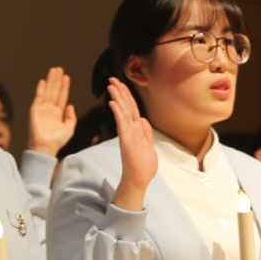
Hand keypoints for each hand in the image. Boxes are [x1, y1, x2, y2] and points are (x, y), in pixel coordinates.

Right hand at [26, 67, 76, 155]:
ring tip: (53, 70)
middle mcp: (49, 109)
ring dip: (50, 81)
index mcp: (57, 113)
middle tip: (59, 69)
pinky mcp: (34, 110)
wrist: (46, 147)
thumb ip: (71, 117)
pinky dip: (40, 89)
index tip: (67, 77)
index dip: (64, 86)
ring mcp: (42, 109)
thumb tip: (71, 106)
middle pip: (54, 91)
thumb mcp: (69, 128)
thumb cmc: (57, 141)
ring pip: (47, 91)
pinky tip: (43, 81)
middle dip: (56, 80)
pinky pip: (38, 97)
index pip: (61, 96)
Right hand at [108, 78, 156, 211]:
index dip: (126, 96)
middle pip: (125, 107)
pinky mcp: (126, 141)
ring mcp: (127, 134)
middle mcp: (130, 130)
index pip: (131, 108)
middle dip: (120, 92)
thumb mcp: (149, 145)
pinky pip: (122, 124)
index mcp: (136, 130)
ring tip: (111, 85)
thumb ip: (146, 132)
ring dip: (117, 98)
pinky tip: (114, 102)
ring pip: (122, 112)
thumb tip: (143, 119)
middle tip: (112, 79)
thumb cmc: (144, 166)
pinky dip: (118, 113)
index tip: (121, 84)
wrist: (140, 180)